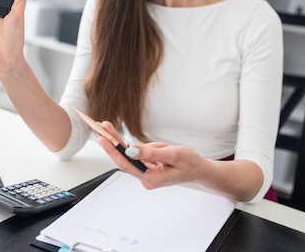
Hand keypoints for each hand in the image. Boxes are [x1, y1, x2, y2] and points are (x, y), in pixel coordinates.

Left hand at [97, 121, 263, 201]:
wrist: (201, 170)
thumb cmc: (191, 163)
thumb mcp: (173, 154)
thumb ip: (151, 153)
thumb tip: (130, 151)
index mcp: (151, 179)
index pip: (126, 164)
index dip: (113, 150)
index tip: (103, 137)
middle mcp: (146, 178)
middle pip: (125, 158)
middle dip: (116, 142)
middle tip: (104, 126)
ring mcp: (147, 173)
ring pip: (135, 154)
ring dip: (146, 146)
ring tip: (167, 148)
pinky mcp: (149, 167)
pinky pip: (143, 153)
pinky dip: (148, 147)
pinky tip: (165, 148)